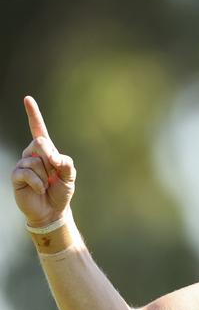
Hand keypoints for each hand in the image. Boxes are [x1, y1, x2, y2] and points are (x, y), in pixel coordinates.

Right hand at [12, 96, 75, 226]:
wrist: (52, 210)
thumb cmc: (61, 191)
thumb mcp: (70, 175)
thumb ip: (65, 162)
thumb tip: (52, 157)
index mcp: (46, 151)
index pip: (38, 129)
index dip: (33, 114)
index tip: (27, 99)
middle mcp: (32, 154)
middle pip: (40, 143)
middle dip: (51, 158)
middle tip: (53, 173)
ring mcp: (23, 164)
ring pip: (36, 161)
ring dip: (45, 175)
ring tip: (45, 184)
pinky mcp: (16, 176)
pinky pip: (28, 173)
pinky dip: (38, 183)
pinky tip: (39, 190)